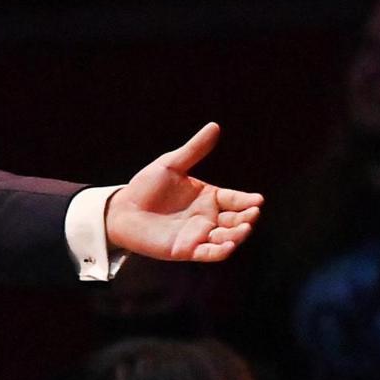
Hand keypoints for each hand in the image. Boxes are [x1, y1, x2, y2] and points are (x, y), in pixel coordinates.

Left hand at [104, 124, 262, 263]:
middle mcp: (208, 217)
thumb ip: (194, 150)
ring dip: (237, 235)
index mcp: (209, 197)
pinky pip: (208, 254)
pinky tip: (227, 245)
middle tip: (252, 214)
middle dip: (246, 218)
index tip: (258, 200)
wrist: (121, 210)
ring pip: (226, 238)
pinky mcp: (185, 249)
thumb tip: (214, 126)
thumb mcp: (171, 165)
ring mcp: (198, 235)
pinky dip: (219, 251)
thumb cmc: (145, 186)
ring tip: (243, 229)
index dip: (248, 200)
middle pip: (235, 219)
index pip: (235, 199)